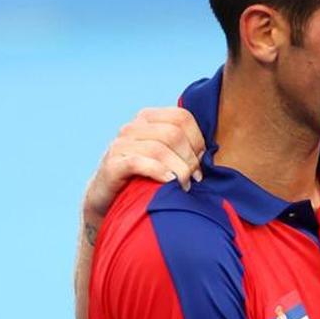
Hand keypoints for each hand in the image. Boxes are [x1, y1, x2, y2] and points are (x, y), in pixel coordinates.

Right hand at [83, 107, 207, 221]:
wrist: (109, 201)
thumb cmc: (145, 179)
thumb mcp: (166, 158)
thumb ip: (184, 148)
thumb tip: (211, 154)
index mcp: (149, 119)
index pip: (182, 117)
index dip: (198, 140)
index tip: (202, 163)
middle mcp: (132, 127)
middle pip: (173, 133)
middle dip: (190, 159)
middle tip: (194, 179)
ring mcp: (120, 145)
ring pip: (159, 148)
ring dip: (178, 170)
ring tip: (184, 186)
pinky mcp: (112, 165)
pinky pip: (139, 162)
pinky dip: (159, 172)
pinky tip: (168, 182)